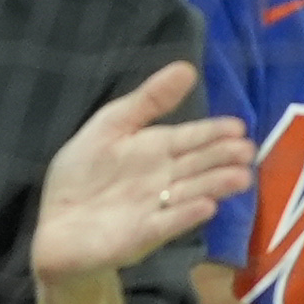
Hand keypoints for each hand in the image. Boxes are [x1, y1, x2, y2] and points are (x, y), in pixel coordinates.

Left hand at [34, 59, 253, 279]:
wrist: (55, 224)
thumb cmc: (82, 173)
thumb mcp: (112, 125)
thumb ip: (148, 100)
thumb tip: (187, 68)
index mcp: (155, 150)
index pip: (191, 138)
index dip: (214, 132)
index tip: (239, 127)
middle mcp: (163, 179)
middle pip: (198, 165)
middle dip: (223, 158)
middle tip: (248, 152)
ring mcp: (155, 208)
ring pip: (190, 193)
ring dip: (215, 186)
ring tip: (240, 178)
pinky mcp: (141, 236)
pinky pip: (166, 224)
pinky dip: (185, 215)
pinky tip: (206, 207)